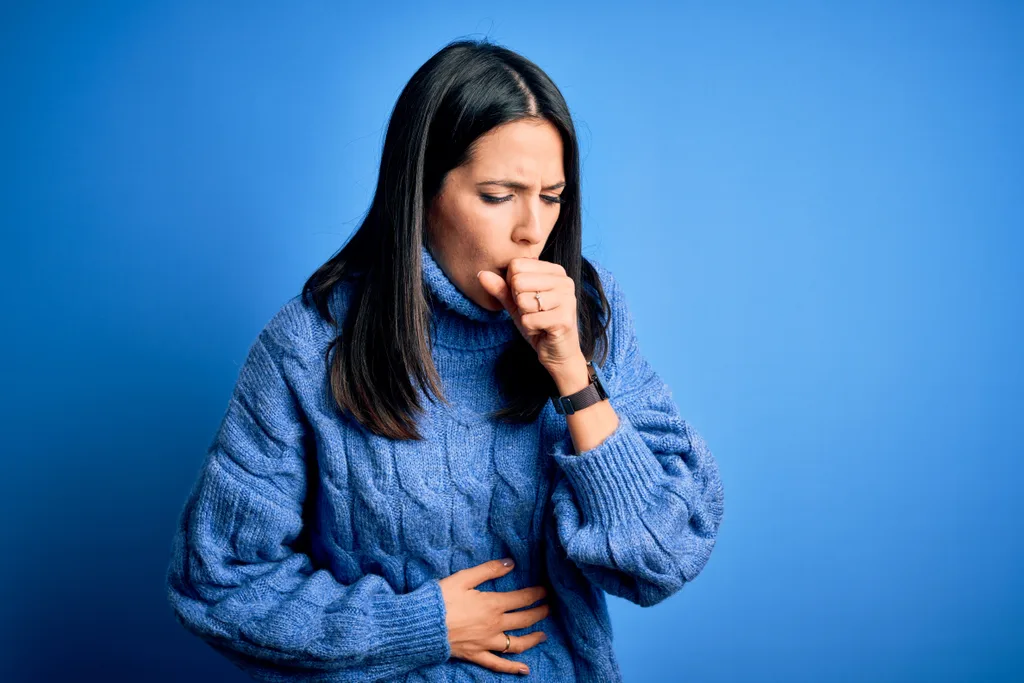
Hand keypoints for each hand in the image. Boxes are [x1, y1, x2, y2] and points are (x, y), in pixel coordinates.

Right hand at [438, 558, 548, 675]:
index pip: (522, 599)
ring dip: (532, 639)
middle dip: (539, 613)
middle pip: (524, 620)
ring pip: (517, 644)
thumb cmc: (441, 598)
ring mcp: (487, 642)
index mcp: (493, 604)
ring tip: (543, 635)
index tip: (545, 591)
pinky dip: (512, 668)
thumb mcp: (464, 578)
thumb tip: (511, 562)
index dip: (536, 594)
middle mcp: (495, 625)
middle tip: (548, 608)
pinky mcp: (477, 655)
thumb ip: (489, 569)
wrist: (423, 625)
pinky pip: (498, 664)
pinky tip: (524, 670)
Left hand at [477, 258, 583, 376]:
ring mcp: (567, 299)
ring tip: (538, 321)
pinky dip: (530, 329)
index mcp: (555, 271)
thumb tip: (481, 274)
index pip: (516, 265)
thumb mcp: (516, 303)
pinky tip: (542, 330)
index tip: (527, 298)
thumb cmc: (538, 324)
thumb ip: (500, 287)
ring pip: (523, 301)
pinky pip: (529, 320)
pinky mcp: (564, 319)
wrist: (558, 352)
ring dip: (525, 317)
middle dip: (518, 302)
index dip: (512, 285)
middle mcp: (564, 281)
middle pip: (518, 281)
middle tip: (533, 312)